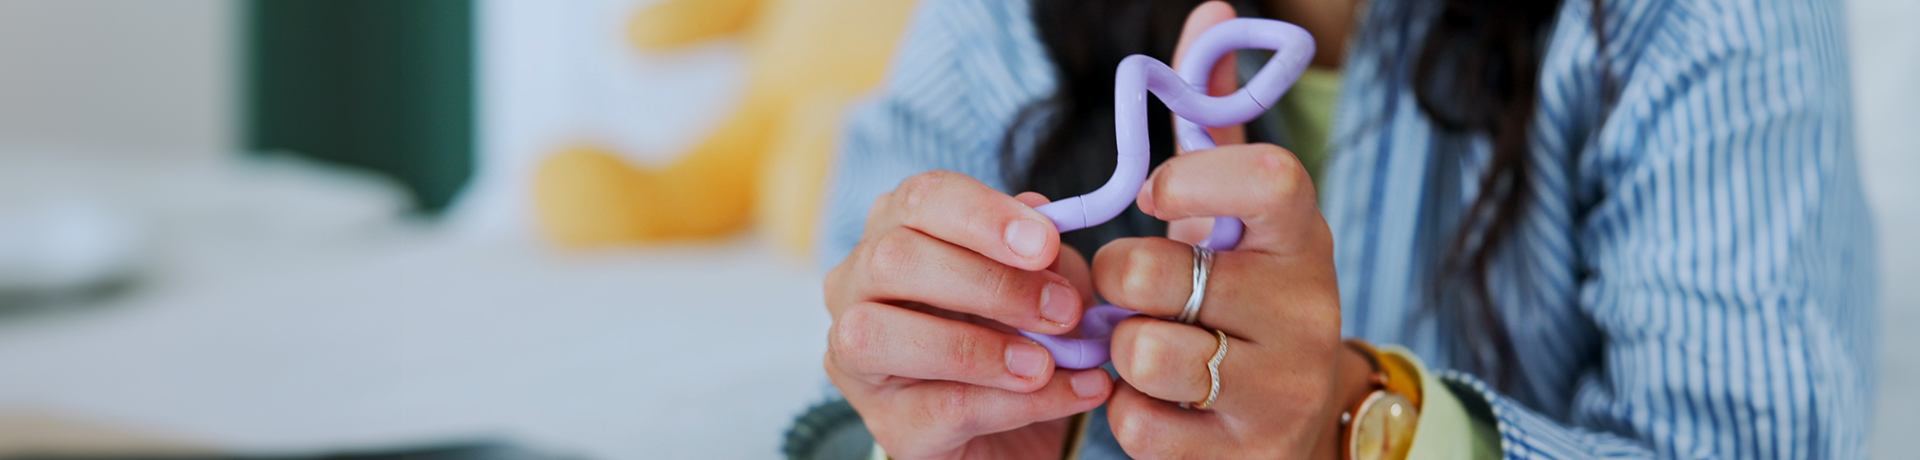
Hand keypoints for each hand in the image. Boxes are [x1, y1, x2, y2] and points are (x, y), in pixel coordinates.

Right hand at [823, 171, 1114, 459]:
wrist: (1021, 422)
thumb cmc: (1017, 330)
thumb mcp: (1041, 280)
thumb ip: (1040, 251)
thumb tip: (1043, 216)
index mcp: (897, 230)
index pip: (922, 199)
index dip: (984, 215)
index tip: (1045, 243)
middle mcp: (857, 285)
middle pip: (894, 259)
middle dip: (988, 283)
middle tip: (1062, 310)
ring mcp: (856, 356)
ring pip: (881, 334)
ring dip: (979, 348)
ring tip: (1046, 363)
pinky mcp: (886, 421)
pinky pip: (940, 405)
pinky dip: (1014, 401)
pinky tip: (1069, 393)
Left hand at [1094, 3, 1356, 458]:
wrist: (1294, 422)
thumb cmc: (1244, 293)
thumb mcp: (1240, 211)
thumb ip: (1213, 118)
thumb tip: (1214, 14)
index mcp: (1302, 234)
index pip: (1266, 178)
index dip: (1190, 178)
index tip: (1156, 194)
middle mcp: (1306, 308)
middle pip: (1158, 272)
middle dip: (1120, 278)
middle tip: (1133, 287)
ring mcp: (1279, 386)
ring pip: (1143, 351)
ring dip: (1120, 348)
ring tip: (1147, 342)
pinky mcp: (1244, 452)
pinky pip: (1138, 422)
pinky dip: (1127, 411)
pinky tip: (1158, 401)